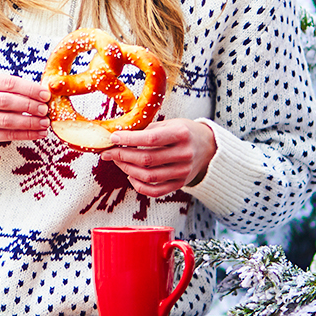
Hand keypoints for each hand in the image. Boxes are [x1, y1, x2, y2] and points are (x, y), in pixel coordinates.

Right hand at [0, 72, 49, 152]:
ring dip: (29, 122)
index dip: (29, 89)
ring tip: (45, 122)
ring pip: (7, 120)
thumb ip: (18, 91)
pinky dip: (26, 134)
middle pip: (6, 101)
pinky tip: (39, 133)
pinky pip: (8, 135)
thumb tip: (44, 95)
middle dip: (29, 105)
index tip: (46, 95)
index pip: (8, 82)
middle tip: (45, 110)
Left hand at [100, 119, 216, 197]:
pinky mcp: (180, 184)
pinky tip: (131, 175)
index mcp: (181, 134)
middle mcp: (184, 154)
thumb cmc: (184, 132)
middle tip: (108, 152)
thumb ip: (147, 130)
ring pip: (148, 176)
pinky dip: (139, 186)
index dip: (129, 139)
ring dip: (127, 169)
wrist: (207, 146)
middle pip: (147, 159)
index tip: (113, 137)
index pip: (151, 138)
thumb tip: (119, 136)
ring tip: (117, 161)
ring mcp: (183, 172)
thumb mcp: (169, 123)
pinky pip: (155, 191)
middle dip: (122, 155)